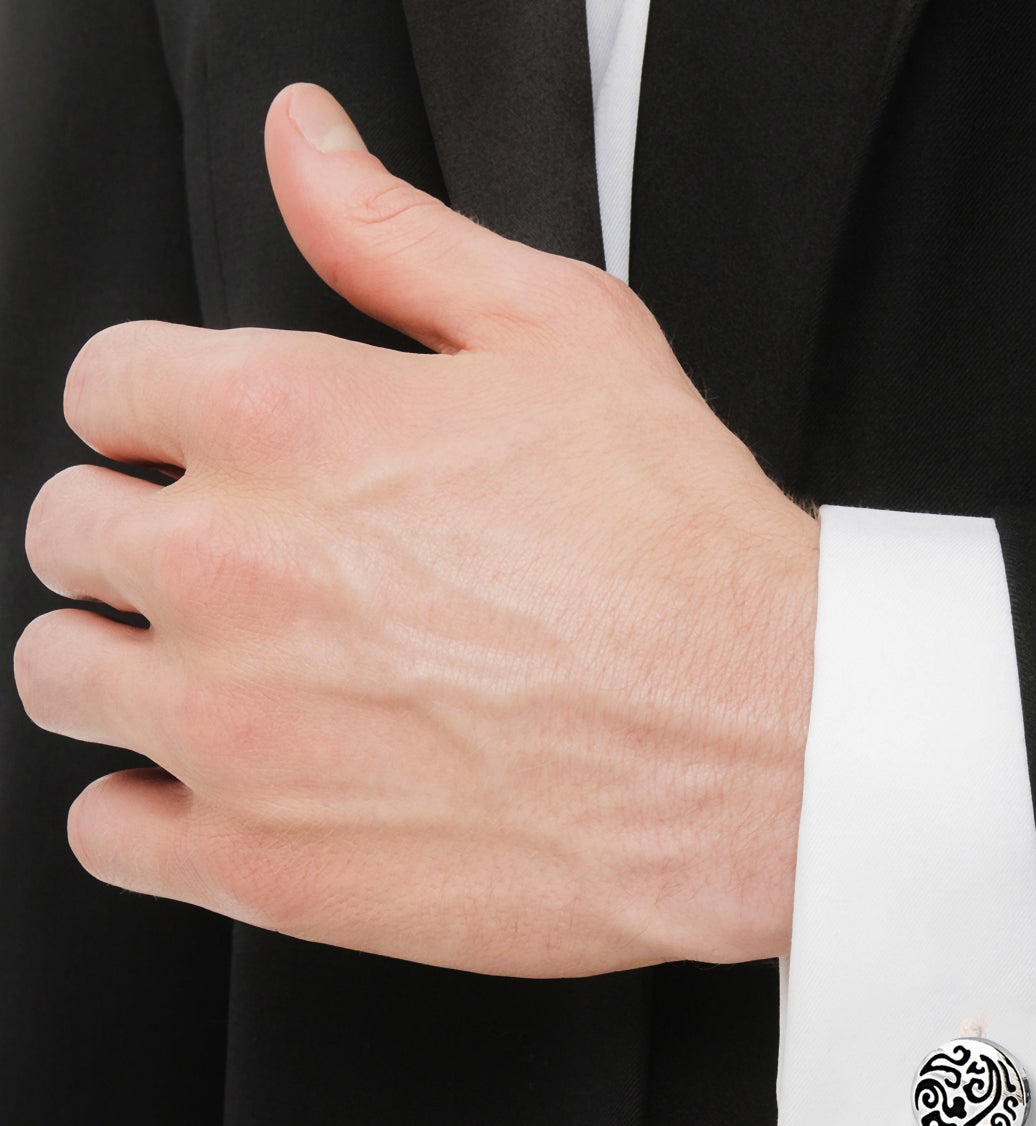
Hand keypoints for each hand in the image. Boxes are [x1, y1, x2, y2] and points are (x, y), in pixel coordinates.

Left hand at [14, 82, 817, 978]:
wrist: (762, 753)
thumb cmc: (682, 562)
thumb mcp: (562, 335)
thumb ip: (396, 234)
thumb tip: (305, 147)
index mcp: (286, 421)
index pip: (104, 387)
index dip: (148, 414)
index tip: (189, 452)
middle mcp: (231, 569)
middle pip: (65, 532)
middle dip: (129, 535)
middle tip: (227, 567)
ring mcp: (233, 727)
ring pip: (58, 677)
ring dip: (117, 662)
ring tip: (215, 672)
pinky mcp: (262, 865)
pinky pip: (105, 830)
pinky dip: (141, 807)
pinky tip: (220, 783)